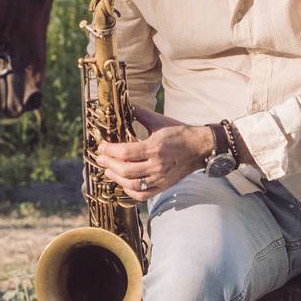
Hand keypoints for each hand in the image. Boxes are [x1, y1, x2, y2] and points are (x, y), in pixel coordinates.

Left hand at [94, 106, 214, 200]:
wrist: (200, 147)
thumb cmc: (179, 132)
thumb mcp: (159, 120)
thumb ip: (140, 113)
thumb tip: (125, 104)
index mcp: (155, 147)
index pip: (126, 153)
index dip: (110, 151)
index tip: (101, 147)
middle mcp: (157, 165)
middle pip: (126, 170)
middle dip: (109, 164)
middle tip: (100, 159)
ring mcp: (161, 178)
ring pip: (133, 184)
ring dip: (117, 178)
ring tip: (108, 170)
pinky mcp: (164, 186)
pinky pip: (143, 195)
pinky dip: (130, 191)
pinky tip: (123, 183)